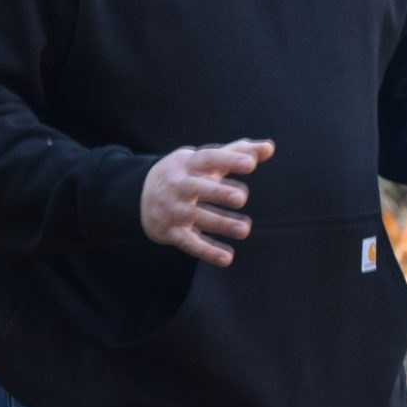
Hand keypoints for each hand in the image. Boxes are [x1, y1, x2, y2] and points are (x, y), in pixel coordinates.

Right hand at [142, 139, 275, 266]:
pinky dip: (207, 251)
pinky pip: (189, 242)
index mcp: (189, 163)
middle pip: (199, 188)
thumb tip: (270, 148)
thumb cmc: (186, 174)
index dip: (230, 159)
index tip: (251, 163)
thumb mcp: (205, 161)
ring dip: (221, 224)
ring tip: (245, 229)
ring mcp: (173, 209)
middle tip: (242, 198)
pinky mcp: (170, 232)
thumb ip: (237, 153)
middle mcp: (178, 185)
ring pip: (197, 217)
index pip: (209, 158)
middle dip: (219, 192)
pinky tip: (227, 258)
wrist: (137, 195)